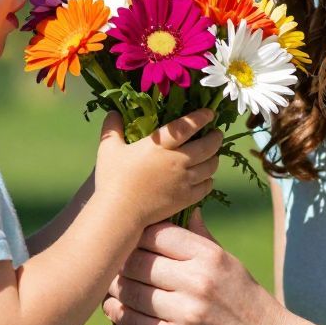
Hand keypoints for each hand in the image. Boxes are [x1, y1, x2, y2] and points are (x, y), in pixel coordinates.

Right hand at [94, 109, 222, 229]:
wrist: (120, 212)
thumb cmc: (112, 180)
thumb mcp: (108, 150)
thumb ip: (112, 129)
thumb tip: (112, 112)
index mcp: (159, 145)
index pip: (187, 126)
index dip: (201, 117)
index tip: (209, 113)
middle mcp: (177, 160)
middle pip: (207, 146)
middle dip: (216, 138)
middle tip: (217, 134)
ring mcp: (184, 180)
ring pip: (210, 166)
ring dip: (215, 158)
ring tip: (214, 155)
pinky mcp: (186, 198)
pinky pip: (206, 186)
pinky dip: (209, 180)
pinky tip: (207, 178)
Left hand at [103, 210, 283, 324]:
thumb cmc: (247, 301)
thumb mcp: (230, 264)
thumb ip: (203, 239)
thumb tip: (187, 210)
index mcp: (208, 255)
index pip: (155, 234)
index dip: (136, 238)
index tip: (131, 246)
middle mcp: (197, 280)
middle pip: (135, 263)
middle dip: (120, 266)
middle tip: (114, 270)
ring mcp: (186, 312)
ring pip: (130, 294)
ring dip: (116, 294)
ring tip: (115, 292)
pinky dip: (122, 321)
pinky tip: (123, 316)